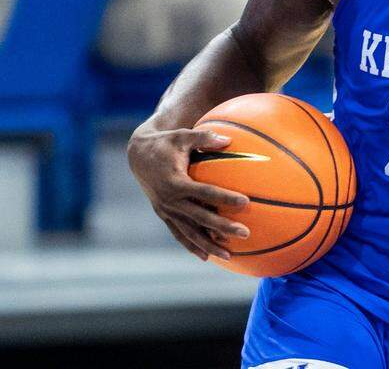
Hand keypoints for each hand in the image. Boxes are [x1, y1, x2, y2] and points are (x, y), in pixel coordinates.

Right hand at [127, 126, 249, 260]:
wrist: (139, 156)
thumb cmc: (167, 143)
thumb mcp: (183, 135)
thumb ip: (205, 137)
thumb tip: (229, 139)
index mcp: (176, 182)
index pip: (205, 192)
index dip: (224, 198)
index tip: (245, 202)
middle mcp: (170, 200)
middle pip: (200, 217)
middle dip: (223, 227)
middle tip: (246, 233)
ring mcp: (166, 211)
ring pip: (189, 232)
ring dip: (209, 244)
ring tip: (229, 256)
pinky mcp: (164, 215)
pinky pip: (179, 234)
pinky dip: (192, 246)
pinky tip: (206, 257)